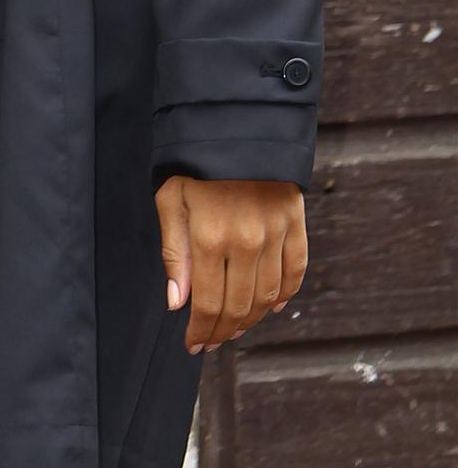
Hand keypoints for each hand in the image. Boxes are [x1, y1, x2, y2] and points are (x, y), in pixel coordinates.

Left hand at [155, 174, 306, 354]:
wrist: (236, 123)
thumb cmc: (194, 161)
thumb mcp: (170, 199)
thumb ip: (174, 252)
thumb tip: (176, 302)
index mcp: (210, 237)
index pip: (208, 303)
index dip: (201, 330)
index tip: (193, 344)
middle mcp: (246, 242)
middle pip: (239, 306)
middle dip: (222, 330)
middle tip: (211, 341)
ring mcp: (275, 234)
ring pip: (267, 296)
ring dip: (252, 319)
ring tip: (235, 328)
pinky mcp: (296, 223)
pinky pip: (295, 272)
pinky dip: (286, 294)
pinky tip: (273, 306)